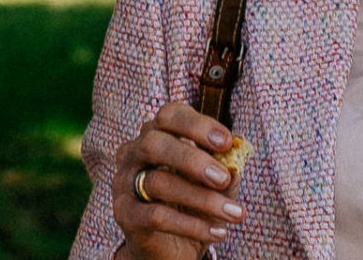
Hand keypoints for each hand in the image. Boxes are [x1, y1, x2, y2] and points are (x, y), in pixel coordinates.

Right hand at [111, 101, 244, 259]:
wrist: (168, 246)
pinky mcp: (124, 214)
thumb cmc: (191, 205)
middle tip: (223, 178)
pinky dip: (192, 225)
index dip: (196, 125)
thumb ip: (224, 169)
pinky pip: (156, 216)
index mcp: (155, 137)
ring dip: (202, 199)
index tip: (226, 141)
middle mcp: (133, 154)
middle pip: (153, 143)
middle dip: (192, 159)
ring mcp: (124, 183)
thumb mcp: (213, 185)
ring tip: (235, 214)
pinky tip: (218, 232)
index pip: (168, 116)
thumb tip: (238, 155)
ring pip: (158, 182)